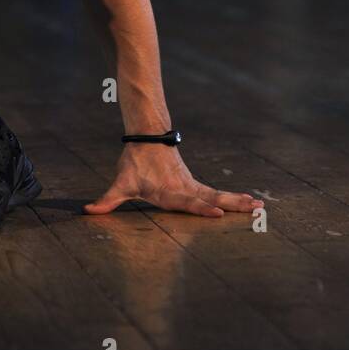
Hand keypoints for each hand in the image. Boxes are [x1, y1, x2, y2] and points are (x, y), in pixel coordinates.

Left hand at [84, 142, 264, 218]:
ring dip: (239, 201)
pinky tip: (249, 202)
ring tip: (261, 206)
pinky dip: (234, 197)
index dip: (202, 206)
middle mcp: (185, 189)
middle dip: (232, 204)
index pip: (189, 201)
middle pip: (212, 197)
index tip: (218, 211)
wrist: (147, 138)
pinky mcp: (196, 184)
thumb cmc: (134, 163)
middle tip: (254, 207)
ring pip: (219, 194)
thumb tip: (87, 211)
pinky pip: (217, 192)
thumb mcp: (120, 182)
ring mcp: (193, 186)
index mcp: (170, 192)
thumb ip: (107, 199)